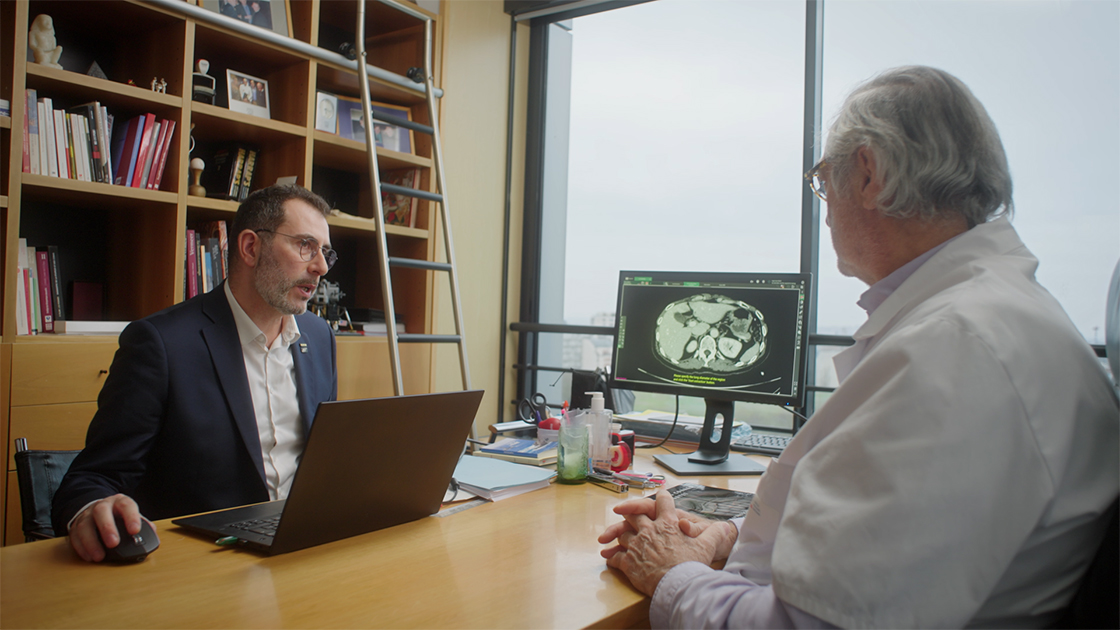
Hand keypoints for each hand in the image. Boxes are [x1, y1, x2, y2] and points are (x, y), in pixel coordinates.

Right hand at [67, 494, 149, 561]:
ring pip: (85, 525)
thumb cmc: (118, 515)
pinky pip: (75, 536)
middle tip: (113, 543)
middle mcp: (102, 506)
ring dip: (91, 542)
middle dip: (107, 528)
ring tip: (99, 556)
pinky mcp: (75, 525)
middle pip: (101, 512)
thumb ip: (142, 523)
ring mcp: (87, 515)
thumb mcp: (131, 515)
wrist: (97, 509)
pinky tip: (89, 557)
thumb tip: (152, 533)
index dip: (131, 517)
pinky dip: (81, 548)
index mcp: (119, 502)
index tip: (135, 531)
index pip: (126, 505)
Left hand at [598, 494, 737, 560]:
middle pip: (634, 515)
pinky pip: (616, 557)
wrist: (678, 584)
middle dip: (629, 512)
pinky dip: (612, 557)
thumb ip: (716, 533)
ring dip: (618, 535)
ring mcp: (637, 545)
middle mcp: (649, 530)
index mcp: (668, 523)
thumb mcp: (708, 546)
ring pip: (623, 535)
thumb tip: (727, 527)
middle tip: (622, 511)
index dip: (662, 496)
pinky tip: (609, 557)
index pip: (663, 502)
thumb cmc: (692, 564)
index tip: (660, 492)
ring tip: (611, 537)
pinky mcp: (628, 562)